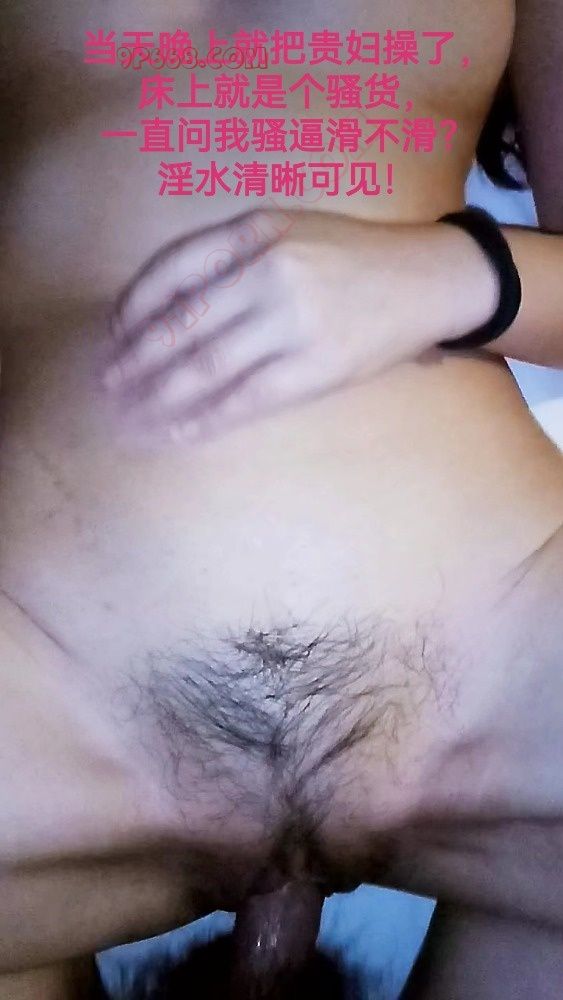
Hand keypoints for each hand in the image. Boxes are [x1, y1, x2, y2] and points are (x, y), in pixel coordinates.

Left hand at [102, 208, 496, 442]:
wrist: (427, 278)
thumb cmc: (352, 256)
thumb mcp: (288, 231)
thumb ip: (231, 257)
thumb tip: (165, 307)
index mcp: (256, 231)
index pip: (173, 269)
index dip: (134, 305)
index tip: (112, 333)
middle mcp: (269, 272)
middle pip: (181, 323)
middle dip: (135, 358)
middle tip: (106, 383)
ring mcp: (293, 321)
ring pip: (206, 365)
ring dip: (160, 394)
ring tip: (130, 412)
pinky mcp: (315, 367)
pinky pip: (246, 398)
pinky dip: (206, 418)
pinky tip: (179, 431)